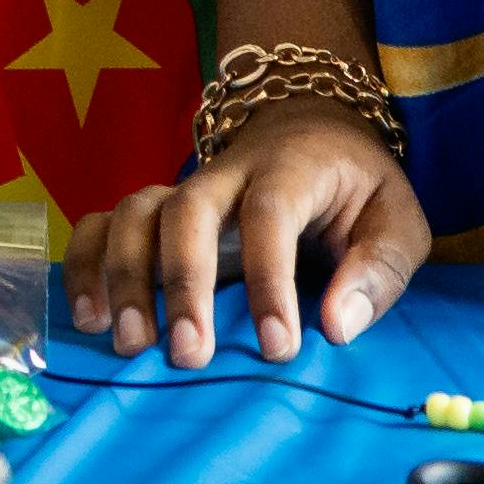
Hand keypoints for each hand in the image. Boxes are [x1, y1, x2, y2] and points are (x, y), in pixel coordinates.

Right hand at [66, 117, 427, 356]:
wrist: (309, 128)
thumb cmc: (358, 189)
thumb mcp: (400, 220)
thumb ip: (379, 270)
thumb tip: (338, 327)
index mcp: (291, 167)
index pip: (269, 213)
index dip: (269, 279)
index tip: (278, 347)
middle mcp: (224, 172)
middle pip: (184, 210)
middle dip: (182, 283)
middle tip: (188, 355)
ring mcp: (181, 188)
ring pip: (133, 215)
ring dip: (123, 277)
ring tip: (128, 343)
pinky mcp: (153, 211)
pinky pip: (100, 224)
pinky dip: (84, 265)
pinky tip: (88, 317)